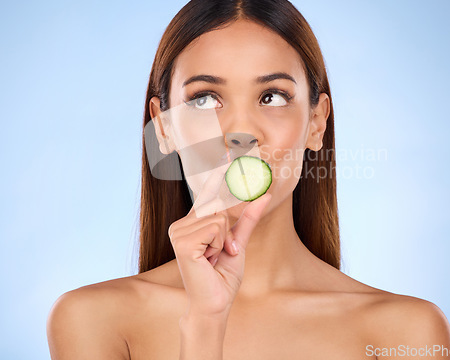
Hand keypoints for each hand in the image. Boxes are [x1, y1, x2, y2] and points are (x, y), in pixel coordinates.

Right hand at [168, 157, 271, 316]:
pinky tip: (210, 260)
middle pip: (218, 206)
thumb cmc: (223, 276)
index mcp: (193, 222)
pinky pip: (216, 228)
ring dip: (225, 241)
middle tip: (223, 253)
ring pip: (219, 217)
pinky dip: (221, 245)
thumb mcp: (239, 242)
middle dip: (229, 231)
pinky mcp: (183, 241)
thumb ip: (248, 218)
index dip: (217, 172)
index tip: (227, 150)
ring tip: (214, 258)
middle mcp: (182, 224)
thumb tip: (264, 194)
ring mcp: (179, 231)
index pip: (207, 192)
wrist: (216, 303)